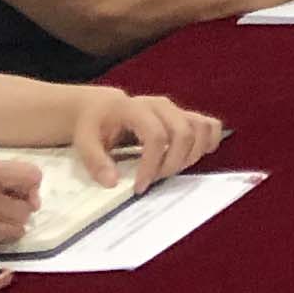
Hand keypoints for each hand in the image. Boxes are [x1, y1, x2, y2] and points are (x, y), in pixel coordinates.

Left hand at [63, 89, 221, 186]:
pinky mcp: (184, 115)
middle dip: (174, 163)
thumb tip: (113, 182)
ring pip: (202, 128)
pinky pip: (209, 125)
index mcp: (135, 108)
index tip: (140, 186)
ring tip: (171, 170)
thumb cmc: (92, 123)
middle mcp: (161, 106)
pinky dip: (209, 142)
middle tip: (155, 180)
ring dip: (193, 155)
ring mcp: (175, 109)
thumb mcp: (83, 141)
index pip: (156, 136)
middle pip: (184, 133)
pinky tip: (193, 156)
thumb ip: (96, 162)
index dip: (152, 164)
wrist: (100, 106)